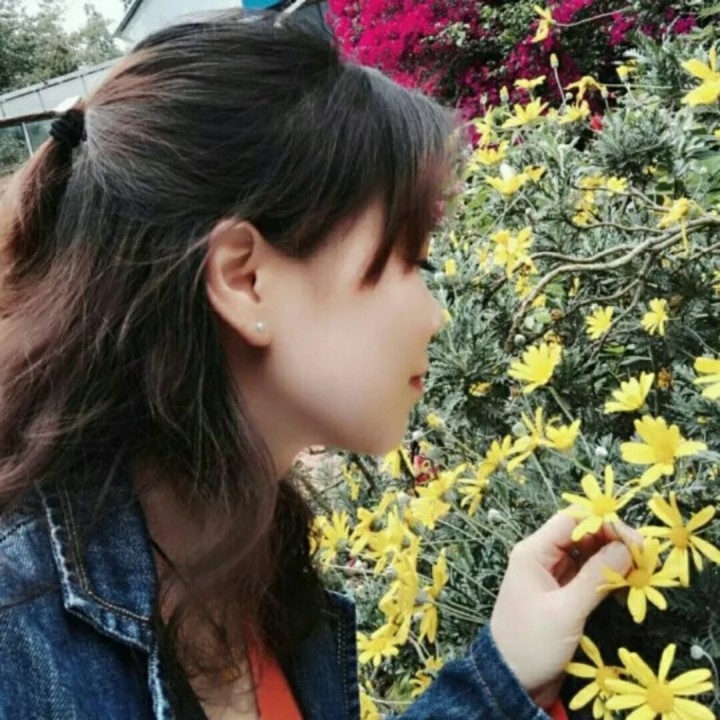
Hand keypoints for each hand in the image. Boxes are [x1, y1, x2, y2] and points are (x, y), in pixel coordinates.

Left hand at [489, 510, 641, 708]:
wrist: (510, 680)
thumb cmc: (531, 642)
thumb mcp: (566, 610)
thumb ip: (596, 577)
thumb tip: (626, 548)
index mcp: (533, 552)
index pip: (571, 521)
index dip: (604, 523)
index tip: (636, 540)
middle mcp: (541, 557)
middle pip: (581, 534)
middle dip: (613, 540)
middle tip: (645, 556)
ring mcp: (552, 575)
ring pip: (587, 554)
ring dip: (612, 558)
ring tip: (641, 569)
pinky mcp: (562, 594)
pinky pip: (586, 575)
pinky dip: (606, 576)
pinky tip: (626, 582)